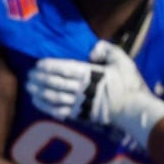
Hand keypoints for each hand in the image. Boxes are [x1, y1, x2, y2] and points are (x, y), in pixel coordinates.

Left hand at [26, 41, 163, 146]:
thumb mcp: (122, 61)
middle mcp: (81, 89)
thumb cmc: (129, 85)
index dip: (49, 66)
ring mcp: (79, 103)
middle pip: (55, 83)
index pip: (64, 68)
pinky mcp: (80, 115)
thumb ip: (108, 50)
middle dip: (39, 79)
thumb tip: (93, 48)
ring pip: (54, 98)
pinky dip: (45, 107)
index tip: (38, 64)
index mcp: (90, 74)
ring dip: (39, 92)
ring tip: (29, 87)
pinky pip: (58, 112)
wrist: (134, 111)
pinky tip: (37, 102)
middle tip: (29, 75)